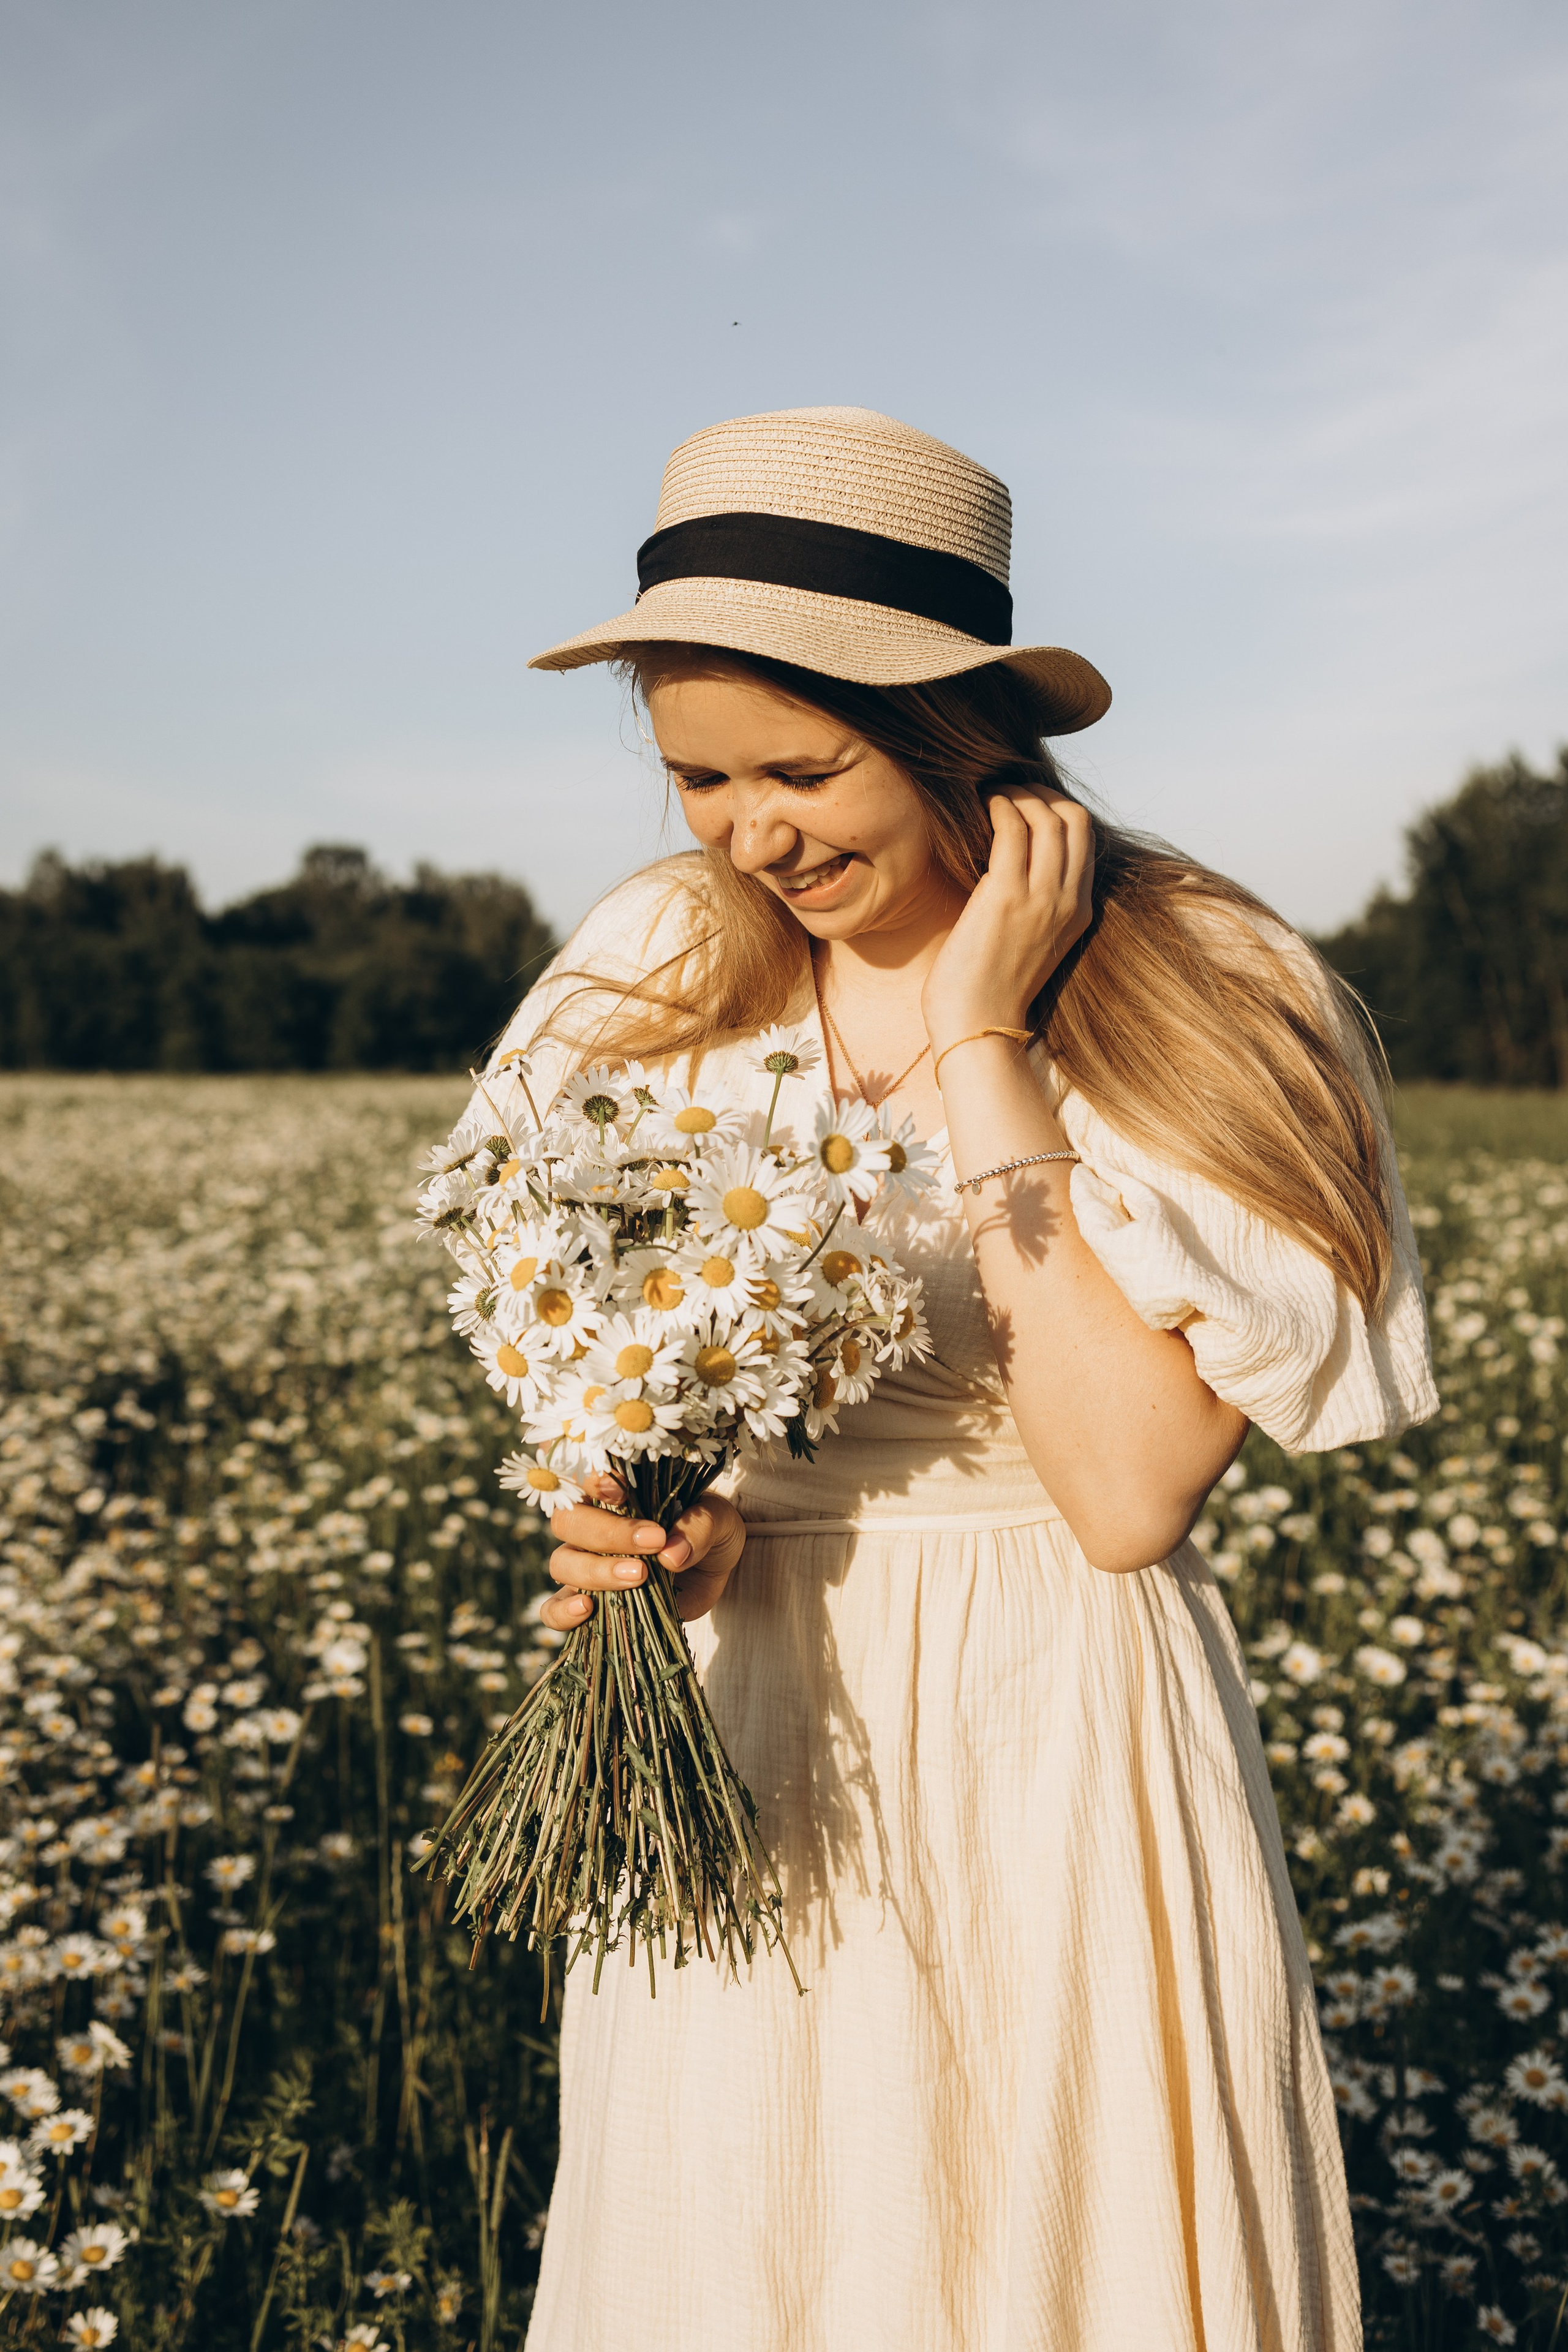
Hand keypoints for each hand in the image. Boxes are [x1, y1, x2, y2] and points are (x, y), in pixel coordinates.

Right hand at [537, 1474, 746, 1629]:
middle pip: (569, 1521)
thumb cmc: (707, 1531)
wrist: (711, 1571)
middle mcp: (590, 1523)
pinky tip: (585, 1610)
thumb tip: (672, 1554)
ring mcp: (584, 1562)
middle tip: (653, 1543)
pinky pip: (552, 1608)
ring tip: (638, 1577)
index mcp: (614, 1490)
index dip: (589, 1479)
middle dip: (607, 1533)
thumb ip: (699, 1529)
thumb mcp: (718, 1521)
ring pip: (562, 1562)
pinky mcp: (587, 1600)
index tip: (620, 1492)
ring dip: (595, 1571)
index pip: (581, 1474)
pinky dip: (560, 1612)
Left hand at [921, 785, 1093, 1046]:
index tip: (1030, 801)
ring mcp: (1041, 898)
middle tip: (1012, 790)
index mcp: (1080, 912)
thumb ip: (1038, 902)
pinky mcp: (1006, 896)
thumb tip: (1015, 860)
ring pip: (1046, 817)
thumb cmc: (993, 984)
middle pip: (1074, 819)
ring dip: (1018, 795)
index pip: (1084, 839)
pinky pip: (1012, 829)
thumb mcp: (1035, 939)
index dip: (1057, 807)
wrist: (978, 1023)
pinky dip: (1000, 807)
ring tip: (993, 794)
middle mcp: (1068, 901)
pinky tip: (984, 805)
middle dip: (1042, 793)